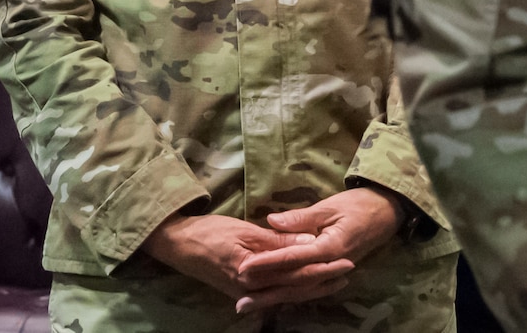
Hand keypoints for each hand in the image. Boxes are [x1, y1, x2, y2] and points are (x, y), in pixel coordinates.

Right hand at [144, 213, 350, 302]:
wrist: (178, 245)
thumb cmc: (210, 233)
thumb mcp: (245, 231)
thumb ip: (277, 240)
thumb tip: (309, 241)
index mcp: (254, 271)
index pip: (296, 271)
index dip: (323, 267)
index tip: (346, 260)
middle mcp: (252, 288)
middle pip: (294, 286)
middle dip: (323, 281)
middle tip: (348, 272)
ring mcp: (245, 292)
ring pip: (285, 293)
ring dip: (310, 289)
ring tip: (334, 283)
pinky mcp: (241, 291)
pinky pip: (273, 294)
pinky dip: (292, 291)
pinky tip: (304, 287)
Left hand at [232, 188, 402, 312]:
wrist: (389, 211)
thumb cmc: (361, 204)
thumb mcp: (331, 206)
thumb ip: (301, 218)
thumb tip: (271, 221)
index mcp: (330, 247)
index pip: (294, 258)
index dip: (268, 263)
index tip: (245, 267)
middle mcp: (331, 264)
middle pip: (295, 282)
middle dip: (267, 291)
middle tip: (240, 302)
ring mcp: (333, 271)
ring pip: (301, 289)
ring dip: (275, 297)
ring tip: (250, 305)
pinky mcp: (333, 271)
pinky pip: (309, 286)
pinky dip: (291, 293)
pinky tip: (275, 298)